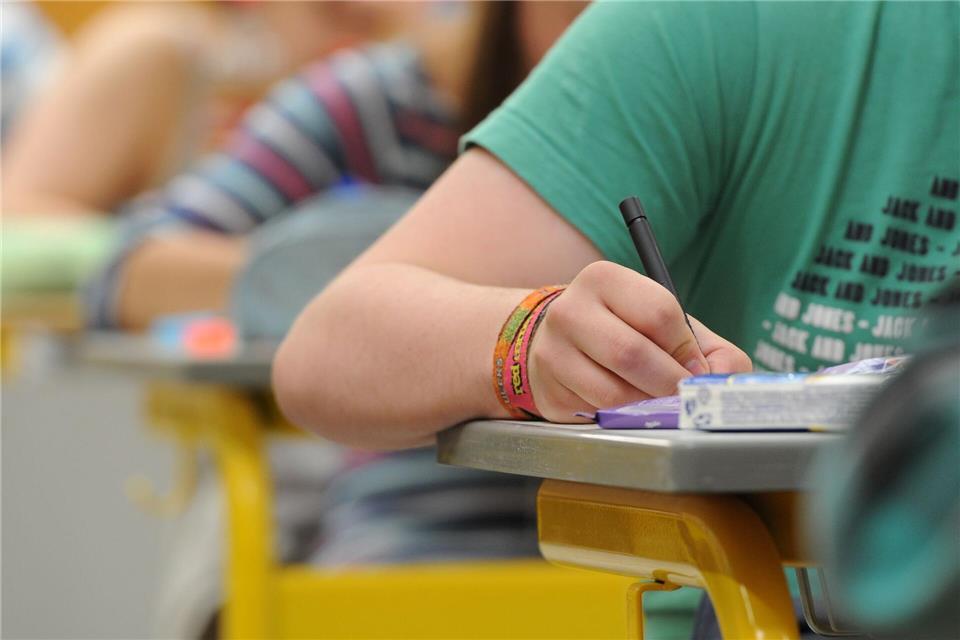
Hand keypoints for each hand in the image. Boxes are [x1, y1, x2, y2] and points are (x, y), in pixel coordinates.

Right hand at [527, 261, 751, 421]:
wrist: (562, 343)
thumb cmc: (626, 331)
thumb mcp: (668, 326)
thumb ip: (711, 350)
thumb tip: (722, 382)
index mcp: (603, 279)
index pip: (658, 312)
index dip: (686, 349)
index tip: (694, 368)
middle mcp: (570, 310)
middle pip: (631, 354)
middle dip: (669, 384)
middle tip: (684, 397)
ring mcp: (552, 353)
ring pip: (613, 393)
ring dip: (647, 406)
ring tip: (655, 402)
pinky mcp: (549, 392)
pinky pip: (597, 415)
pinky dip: (622, 419)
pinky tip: (625, 408)